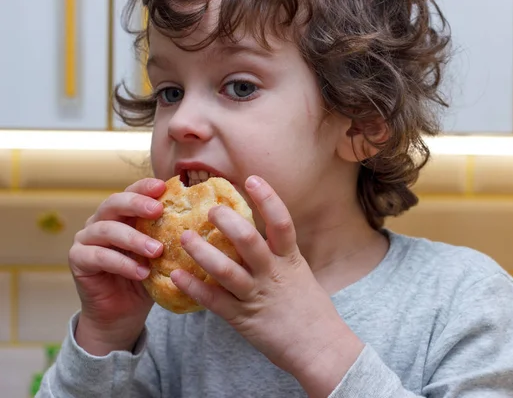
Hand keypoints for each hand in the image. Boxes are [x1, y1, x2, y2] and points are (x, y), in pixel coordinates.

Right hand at [69, 178, 165, 355]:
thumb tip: (202, 221)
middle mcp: (101, 221)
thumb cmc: (147, 278)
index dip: (145, 187)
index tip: (163, 186)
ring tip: (156, 251)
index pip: (131, 192)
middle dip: (137, 204)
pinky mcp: (78, 260)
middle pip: (113, 203)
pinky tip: (142, 273)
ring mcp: (86, 239)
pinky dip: (122, 264)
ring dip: (133, 239)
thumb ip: (170, 236)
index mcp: (121, 214)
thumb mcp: (161, 254)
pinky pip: (99, 256)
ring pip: (107, 230)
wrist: (123, 313)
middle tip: (158, 210)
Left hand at [171, 176, 364, 395]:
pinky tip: (176, 276)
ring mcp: (257, 296)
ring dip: (202, 252)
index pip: (281, 223)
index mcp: (290, 260)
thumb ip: (279, 256)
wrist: (320, 348)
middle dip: (227, 222)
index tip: (251, 179)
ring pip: (226, 270)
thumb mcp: (300, 275)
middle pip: (248, 241)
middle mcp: (273, 274)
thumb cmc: (310, 310)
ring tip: (184, 237)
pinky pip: (214, 301)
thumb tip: (258, 235)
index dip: (267, 198)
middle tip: (209, 210)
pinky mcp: (243, 319)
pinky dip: (194, 287)